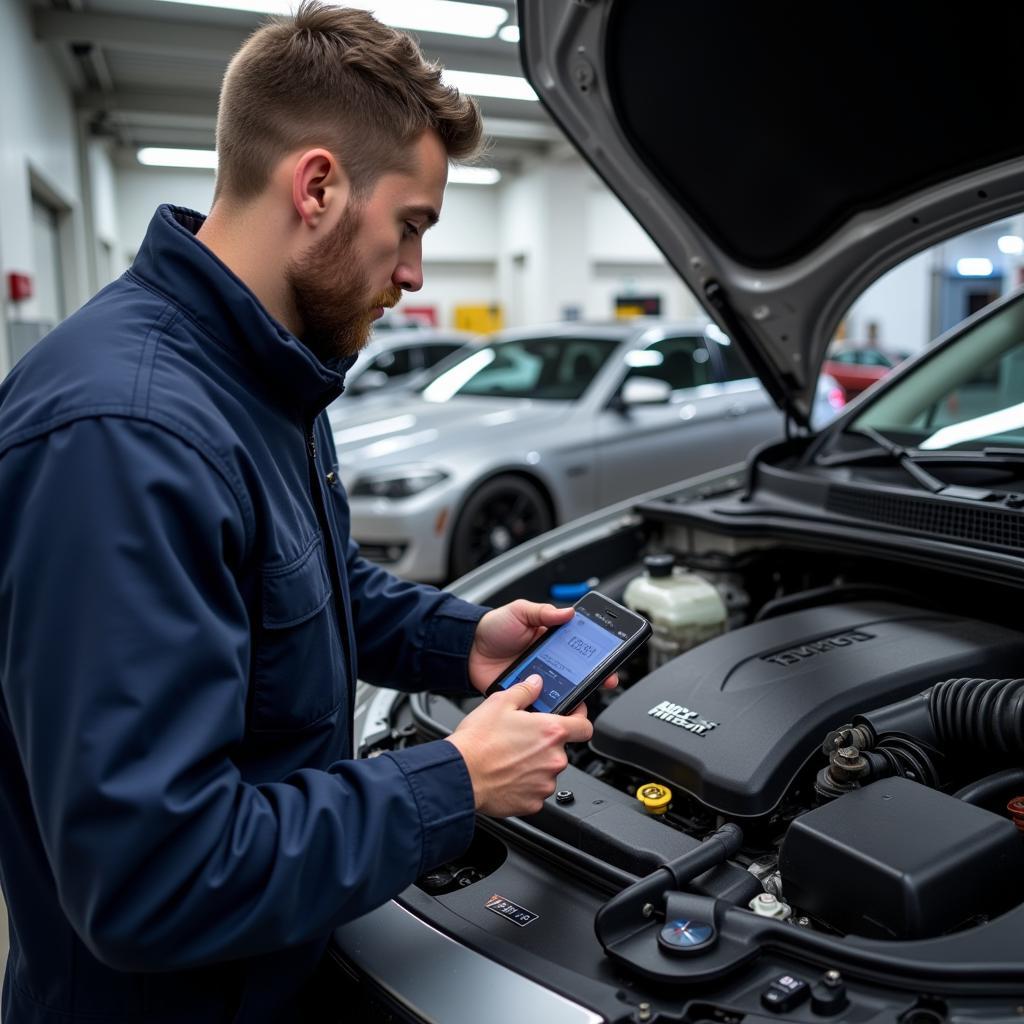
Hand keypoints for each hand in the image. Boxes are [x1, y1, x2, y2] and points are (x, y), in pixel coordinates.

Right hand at [446, 676, 591, 816]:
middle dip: (544, 744)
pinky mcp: (533, 803)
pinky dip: (524, 784)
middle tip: (520, 739)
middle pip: (560, 749)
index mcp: (551, 732)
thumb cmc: (478, 742)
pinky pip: (535, 791)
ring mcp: (545, 783)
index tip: (571, 718)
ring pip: (546, 770)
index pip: (584, 726)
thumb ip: (525, 690)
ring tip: (509, 758)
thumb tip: (536, 683)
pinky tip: (506, 775)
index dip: (579, 719)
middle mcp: (554, 759)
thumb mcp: (500, 703)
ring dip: (534, 765)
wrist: (460, 775)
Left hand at [468, 599, 617, 694]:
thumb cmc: (493, 628)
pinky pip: (541, 704)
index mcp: (551, 640)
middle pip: (579, 673)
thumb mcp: (520, 612)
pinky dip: (550, 707)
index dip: (598, 653)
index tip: (611, 657)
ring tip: (582, 696)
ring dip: (575, 695)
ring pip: (564, 691)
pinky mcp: (525, 697)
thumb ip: (543, 612)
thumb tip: (569, 612)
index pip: (581, 647)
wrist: (467, 649)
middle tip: (606, 680)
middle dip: (595, 677)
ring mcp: (538, 681)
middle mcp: (549, 661)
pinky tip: (556, 707)